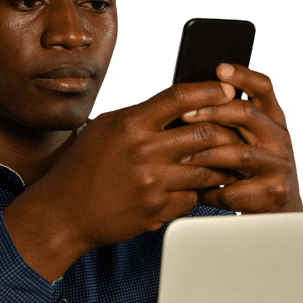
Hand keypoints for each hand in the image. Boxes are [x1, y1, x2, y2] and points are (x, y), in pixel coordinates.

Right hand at [8, 80, 245, 274]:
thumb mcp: (106, 128)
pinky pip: (193, 197)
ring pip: (206, 169)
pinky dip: (198, 191)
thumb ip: (141, 116)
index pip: (180, 97)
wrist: (63, 212)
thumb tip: (180, 104)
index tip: (229, 90)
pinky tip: (199, 187)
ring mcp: (152, 182)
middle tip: (238, 131)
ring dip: (220, 166)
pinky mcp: (157, 209)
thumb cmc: (83, 166)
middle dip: (226, 131)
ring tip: (228, 161)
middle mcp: (143, 151)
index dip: (209, 91)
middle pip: (204, 133)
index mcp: (130, 124)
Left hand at [177, 63, 302, 213]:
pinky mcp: (271, 194)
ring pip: (239, 154)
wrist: (280, 218)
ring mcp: (278, 167)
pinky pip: (232, 190)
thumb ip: (230, 125)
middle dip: (212, 112)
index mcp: (274, 122)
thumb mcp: (250, 144)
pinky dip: (209, 190)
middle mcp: (280, 140)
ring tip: (180, 157)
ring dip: (206, 154)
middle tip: (184, 115)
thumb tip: (185, 104)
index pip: (263, 89)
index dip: (243, 76)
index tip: (219, 68)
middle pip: (247, 115)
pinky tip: (193, 190)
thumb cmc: (254, 176)